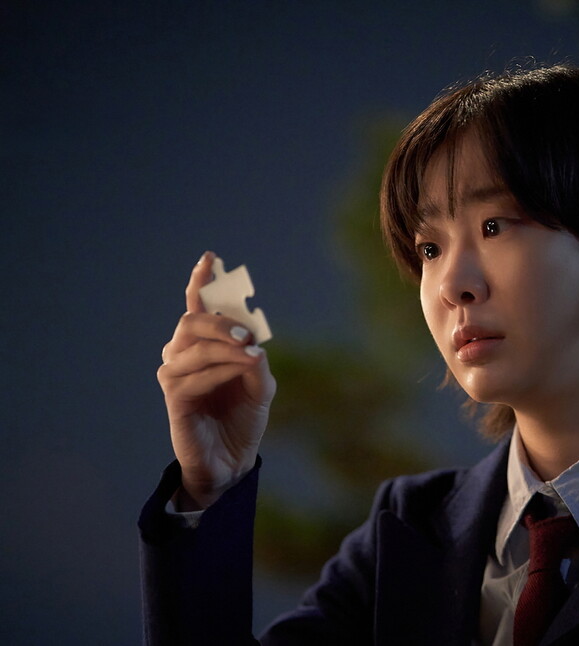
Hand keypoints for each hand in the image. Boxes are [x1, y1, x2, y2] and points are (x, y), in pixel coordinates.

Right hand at [156, 251, 276, 509]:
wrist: (233, 459)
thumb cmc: (243, 416)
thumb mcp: (261, 384)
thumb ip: (256, 360)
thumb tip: (252, 343)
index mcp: (204, 344)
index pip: (198, 305)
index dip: (202, 281)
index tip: (211, 257)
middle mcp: (183, 354)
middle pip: (193, 321)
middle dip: (221, 321)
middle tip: (247, 332)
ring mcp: (175, 375)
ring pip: (195, 347)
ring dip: (227, 348)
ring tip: (251, 354)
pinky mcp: (174, 398)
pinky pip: (195, 376)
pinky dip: (220, 371)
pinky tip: (238, 374)